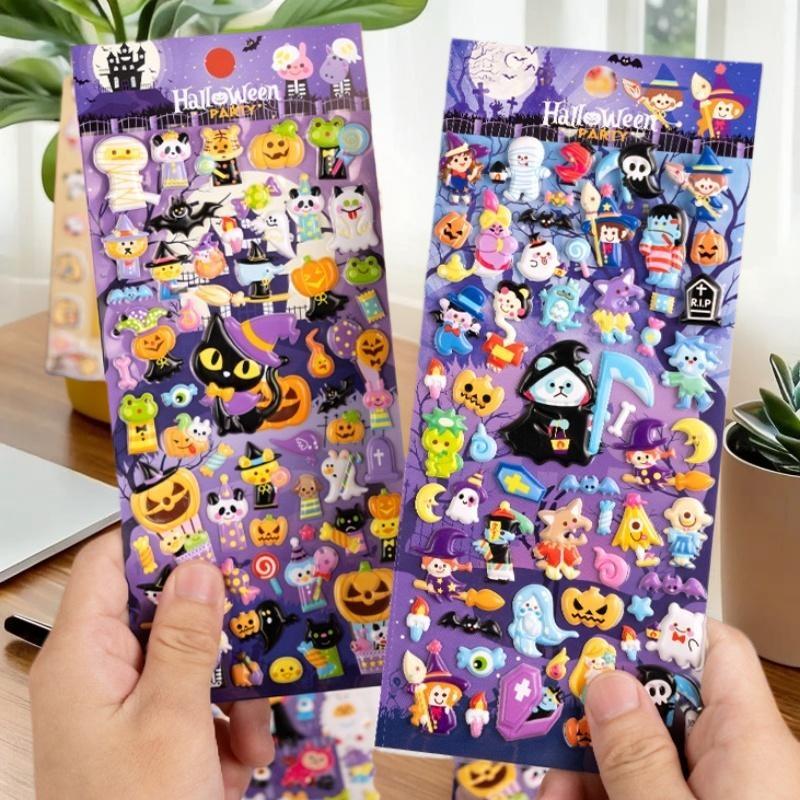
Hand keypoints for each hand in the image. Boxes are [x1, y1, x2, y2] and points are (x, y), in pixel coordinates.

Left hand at [29, 532, 273, 799]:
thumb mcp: (172, 721)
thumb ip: (186, 639)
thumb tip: (199, 565)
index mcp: (83, 656)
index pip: (109, 564)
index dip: (158, 537)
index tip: (216, 523)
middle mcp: (100, 672)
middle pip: (164, 612)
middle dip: (218, 625)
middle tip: (265, 617)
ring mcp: (128, 707)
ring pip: (191, 660)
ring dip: (233, 689)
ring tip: (252, 733)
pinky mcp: (153, 738)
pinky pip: (197, 704)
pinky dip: (226, 726)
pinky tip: (242, 761)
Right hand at [540, 619, 799, 798]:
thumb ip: (638, 756)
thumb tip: (605, 680)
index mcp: (748, 741)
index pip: (714, 647)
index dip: (656, 626)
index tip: (593, 627)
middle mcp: (738, 759)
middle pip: (660, 703)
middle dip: (597, 714)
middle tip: (544, 719)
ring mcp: (720, 791)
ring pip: (645, 753)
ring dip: (589, 764)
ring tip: (548, 787)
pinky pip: (650, 788)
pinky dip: (605, 791)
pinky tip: (566, 798)